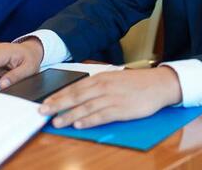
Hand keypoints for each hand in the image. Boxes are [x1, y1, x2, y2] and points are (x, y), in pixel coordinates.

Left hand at [41, 66, 181, 128]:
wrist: (159, 84)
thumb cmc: (136, 83)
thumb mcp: (114, 78)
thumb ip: (97, 85)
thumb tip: (78, 94)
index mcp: (101, 78)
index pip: (75, 87)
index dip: (58, 95)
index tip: (44, 102)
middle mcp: (104, 86)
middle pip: (76, 96)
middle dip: (57, 104)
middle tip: (42, 111)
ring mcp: (112, 98)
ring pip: (86, 107)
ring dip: (69, 115)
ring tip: (56, 122)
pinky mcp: (122, 109)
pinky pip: (101, 115)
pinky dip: (89, 120)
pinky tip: (79, 124)